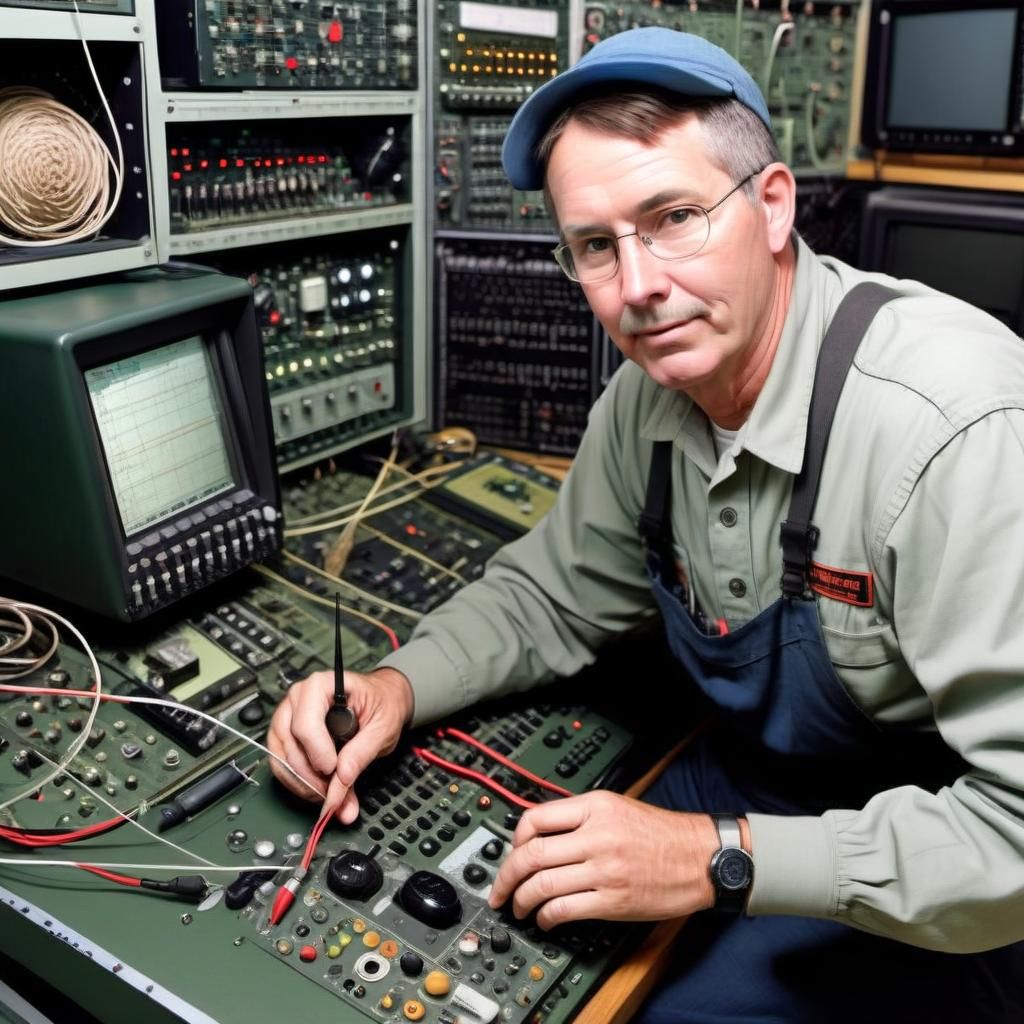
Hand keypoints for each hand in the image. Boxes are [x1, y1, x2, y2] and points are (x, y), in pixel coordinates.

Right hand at [267, 666, 413, 823]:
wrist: (382, 698)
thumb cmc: (382, 703)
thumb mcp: (383, 727)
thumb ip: (362, 753)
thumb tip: (342, 779)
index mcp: (322, 686)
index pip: (305, 725)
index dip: (318, 754)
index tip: (335, 771)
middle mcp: (298, 698)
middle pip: (291, 744)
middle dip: (312, 776)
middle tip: (337, 793)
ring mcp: (288, 715)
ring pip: (281, 758)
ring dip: (304, 783)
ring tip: (330, 794)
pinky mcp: (285, 734)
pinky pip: (280, 764)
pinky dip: (297, 783)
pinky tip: (318, 789)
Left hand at [487, 791, 719, 928]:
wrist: (701, 857)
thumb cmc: (664, 834)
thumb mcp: (618, 807)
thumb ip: (581, 817)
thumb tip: (541, 832)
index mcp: (595, 807)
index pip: (536, 818)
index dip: (515, 839)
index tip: (511, 852)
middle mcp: (596, 835)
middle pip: (531, 854)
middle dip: (507, 876)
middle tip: (500, 889)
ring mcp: (604, 869)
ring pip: (543, 884)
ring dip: (522, 900)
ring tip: (519, 907)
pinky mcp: (613, 900)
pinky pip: (564, 909)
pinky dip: (546, 917)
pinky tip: (545, 919)